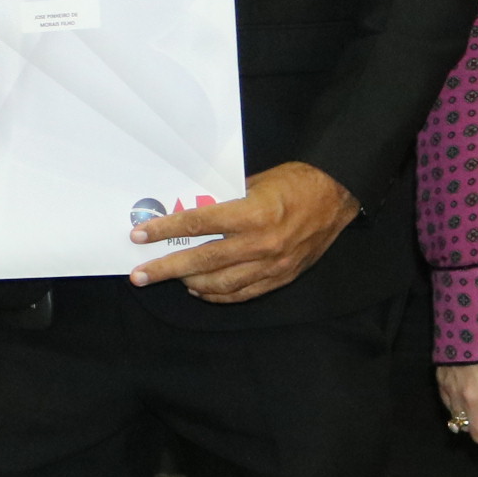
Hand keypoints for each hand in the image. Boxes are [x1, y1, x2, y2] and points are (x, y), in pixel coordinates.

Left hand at [128, 161, 359, 302]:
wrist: (336, 197)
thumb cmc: (295, 182)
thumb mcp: (255, 182)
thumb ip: (224, 199)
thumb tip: (190, 208)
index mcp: (251, 214)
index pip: (198, 225)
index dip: (165, 231)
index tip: (140, 236)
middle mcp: (260, 244)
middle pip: (203, 261)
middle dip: (167, 269)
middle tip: (141, 274)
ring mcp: (272, 265)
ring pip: (221, 284)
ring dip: (190, 284)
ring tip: (170, 279)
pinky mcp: (281, 278)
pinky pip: (243, 293)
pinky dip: (219, 294)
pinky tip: (201, 290)